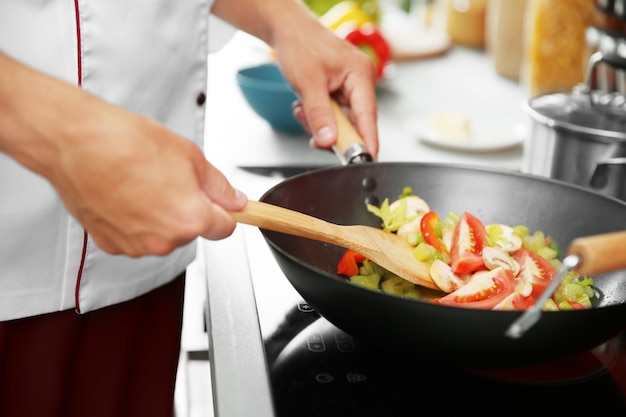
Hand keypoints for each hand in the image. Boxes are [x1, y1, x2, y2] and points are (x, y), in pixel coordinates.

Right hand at [0, 54, 247, 256]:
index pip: (225, 229)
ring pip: (164, 235)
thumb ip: (218, 186)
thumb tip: (234, 200)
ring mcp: (136, 245)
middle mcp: (164, 240)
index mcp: (190, 218)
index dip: (224, 212)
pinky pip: (137, 236)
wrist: (76, 142)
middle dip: (189, 209)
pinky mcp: (112, 244)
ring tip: (143, 183)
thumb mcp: (189, 155)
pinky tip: (125, 194)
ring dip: (161, 216)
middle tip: (171, 179)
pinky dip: (135, 220)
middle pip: (192, 231)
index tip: (221, 204)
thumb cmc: (125, 143)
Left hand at [275, 13, 378, 159]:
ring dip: (319, 123)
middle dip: (331, 131)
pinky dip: (316, 117)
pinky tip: (304, 105)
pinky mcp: (337, 94)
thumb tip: (328, 140)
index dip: (367, 142)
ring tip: (302, 107)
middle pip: (354, 124)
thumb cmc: (300, 45)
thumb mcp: (307, 82)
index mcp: (360, 75)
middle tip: (314, 135)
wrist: (287, 30)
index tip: (365, 161)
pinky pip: (331, 117)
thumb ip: (319, 114)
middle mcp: (359, 83)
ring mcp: (348, 89)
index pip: (368, 116)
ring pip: (339, 123)